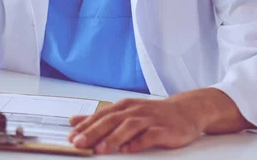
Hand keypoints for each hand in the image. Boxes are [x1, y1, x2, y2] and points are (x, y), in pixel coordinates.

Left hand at [68, 97, 201, 153]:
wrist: (186, 110)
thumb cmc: (152, 113)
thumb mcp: (124, 112)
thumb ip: (100, 118)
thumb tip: (75, 121)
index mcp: (123, 107)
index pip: (100, 116)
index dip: (85, 127)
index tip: (71, 137)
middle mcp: (134, 110)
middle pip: (110, 121)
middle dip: (93, 132)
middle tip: (79, 143)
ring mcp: (149, 119)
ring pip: (128, 127)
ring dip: (113, 138)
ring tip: (100, 149)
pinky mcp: (163, 129)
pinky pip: (149, 136)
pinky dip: (138, 142)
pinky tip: (128, 149)